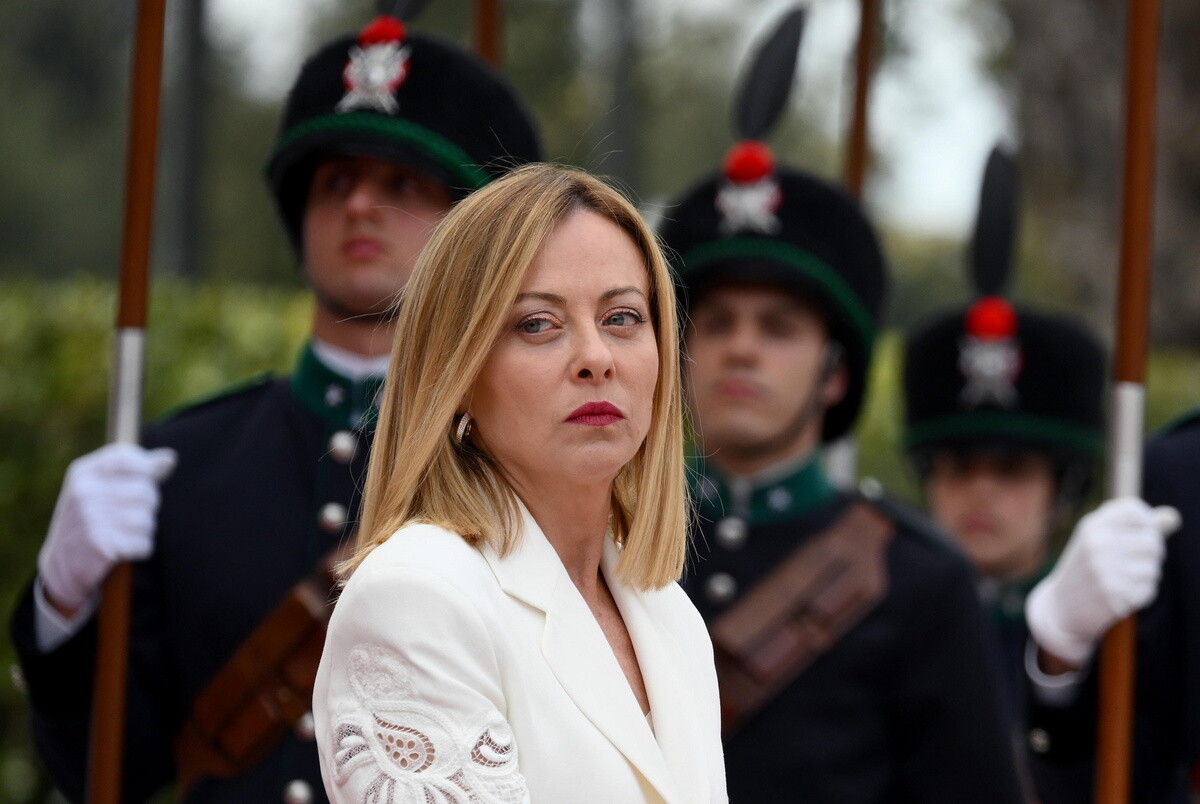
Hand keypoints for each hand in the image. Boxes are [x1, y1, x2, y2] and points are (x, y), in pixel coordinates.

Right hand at [37, 443, 176, 613]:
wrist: (61, 565)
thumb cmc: (89, 520)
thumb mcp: (100, 488)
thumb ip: (136, 471)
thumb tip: (170, 458)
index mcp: (83, 473)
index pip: (129, 458)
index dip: (146, 470)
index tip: (141, 483)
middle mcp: (85, 493)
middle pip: (146, 491)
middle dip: (146, 507)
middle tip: (126, 517)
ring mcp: (91, 519)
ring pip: (147, 519)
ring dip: (143, 530)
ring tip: (122, 533)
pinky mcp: (101, 546)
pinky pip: (144, 543)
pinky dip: (140, 549)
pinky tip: (122, 549)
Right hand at [1026, 497, 1179, 668]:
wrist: (1060, 607)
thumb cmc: (1086, 568)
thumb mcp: (1100, 539)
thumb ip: (1136, 527)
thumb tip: (1173, 517)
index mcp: (1091, 526)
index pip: (1135, 511)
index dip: (1147, 522)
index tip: (1141, 534)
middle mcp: (1097, 545)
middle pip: (1152, 541)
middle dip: (1152, 554)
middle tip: (1136, 562)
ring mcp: (1104, 571)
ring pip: (1153, 568)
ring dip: (1146, 576)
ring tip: (1125, 580)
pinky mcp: (1114, 596)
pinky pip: (1149, 590)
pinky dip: (1142, 593)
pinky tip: (1123, 594)